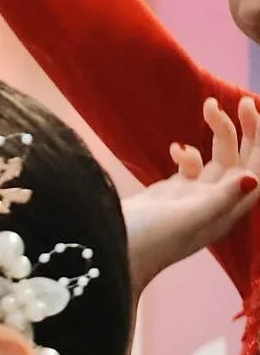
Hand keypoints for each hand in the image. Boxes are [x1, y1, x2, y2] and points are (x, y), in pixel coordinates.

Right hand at [125, 96, 259, 296]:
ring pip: (218, 157)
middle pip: (241, 161)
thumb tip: (251, 178)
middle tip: (239, 101)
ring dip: (217, 132)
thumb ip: (220, 198)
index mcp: (224, 212)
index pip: (256, 173)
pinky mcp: (172, 193)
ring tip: (206, 106)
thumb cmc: (148, 241)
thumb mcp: (187, 219)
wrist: (109, 253)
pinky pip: (192, 165)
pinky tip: (174, 148)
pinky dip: (189, 152)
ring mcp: (193, 197)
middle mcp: (214, 204)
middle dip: (244, 130)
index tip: (253, 113)